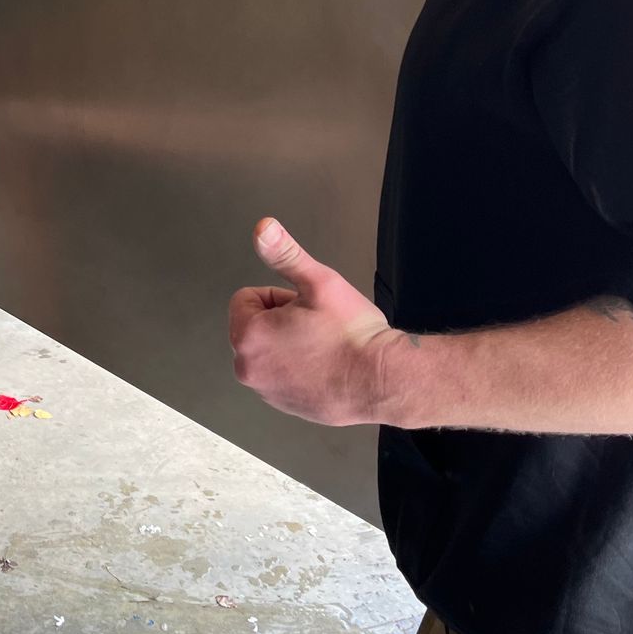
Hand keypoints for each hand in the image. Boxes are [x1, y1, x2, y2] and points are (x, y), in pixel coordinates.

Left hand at [228, 218, 400, 426]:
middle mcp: (248, 368)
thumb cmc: (352, 333)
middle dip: (281, 320)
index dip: (279, 296)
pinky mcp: (285, 405)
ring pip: (269, 350)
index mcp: (248, 337)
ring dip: (288, 344)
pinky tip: (325, 367)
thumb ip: (285, 254)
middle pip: (255, 325)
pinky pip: (282, 375)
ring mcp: (266, 392)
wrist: (385, 380)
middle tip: (317, 326)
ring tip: (323, 347)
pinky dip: (298, 368)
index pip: (246, 299)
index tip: (306, 307)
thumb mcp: (319, 283)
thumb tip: (263, 228)